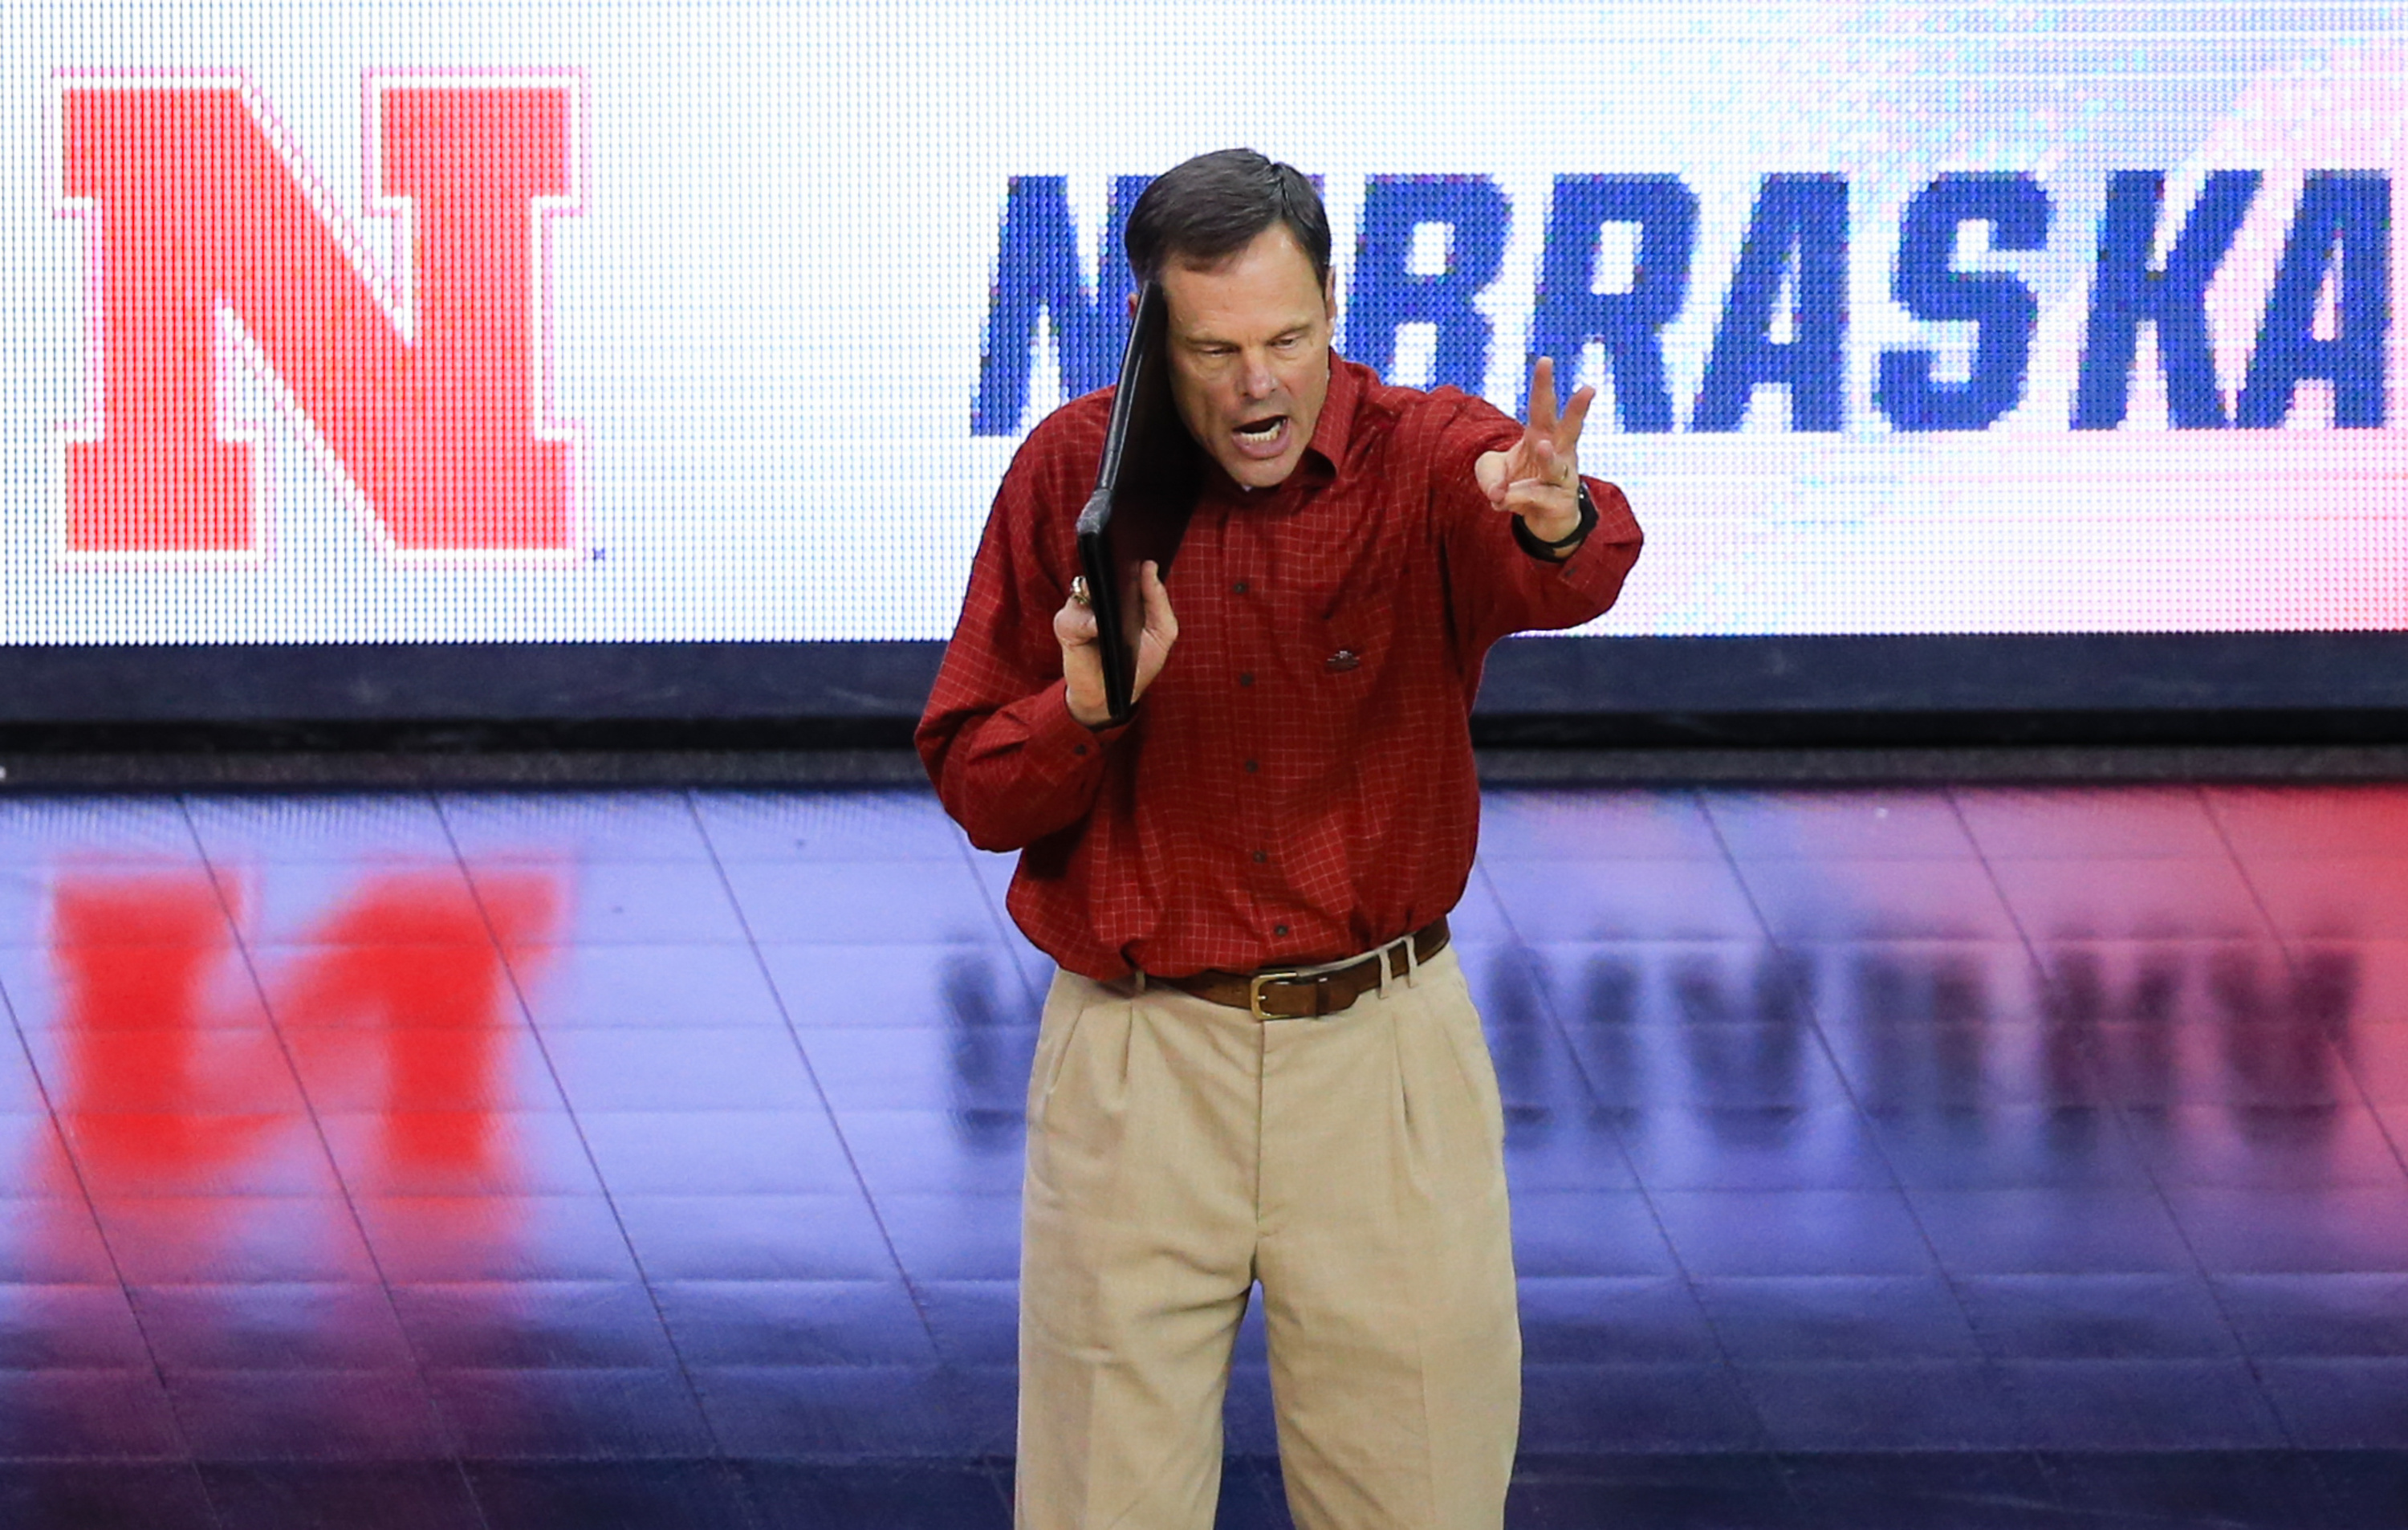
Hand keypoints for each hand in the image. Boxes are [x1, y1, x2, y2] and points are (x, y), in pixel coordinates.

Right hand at [1057, 560, 1177, 728]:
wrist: (1111, 697)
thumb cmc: (1137, 663)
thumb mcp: (1161, 633)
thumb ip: (1159, 601)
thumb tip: (1149, 567)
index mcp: (1122, 595)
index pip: (1125, 567)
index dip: (1133, 559)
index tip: (1145, 557)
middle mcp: (1099, 598)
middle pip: (1102, 570)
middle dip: (1115, 570)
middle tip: (1129, 570)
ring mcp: (1081, 610)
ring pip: (1084, 586)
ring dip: (1100, 593)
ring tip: (1115, 600)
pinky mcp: (1066, 627)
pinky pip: (1074, 616)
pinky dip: (1087, 622)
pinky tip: (1099, 628)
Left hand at [1475, 356, 1594, 546]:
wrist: (1543, 519)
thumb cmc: (1519, 484)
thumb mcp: (1491, 473)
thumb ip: (1487, 475)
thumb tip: (1498, 493)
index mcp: (1540, 434)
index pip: (1541, 406)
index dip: (1542, 384)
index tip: (1546, 359)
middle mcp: (1559, 452)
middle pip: (1569, 427)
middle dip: (1578, 408)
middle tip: (1588, 388)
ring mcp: (1563, 478)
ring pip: (1555, 465)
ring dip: (1548, 456)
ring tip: (1540, 446)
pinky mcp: (1560, 502)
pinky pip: (1534, 498)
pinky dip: (1513, 498)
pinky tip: (1500, 501)